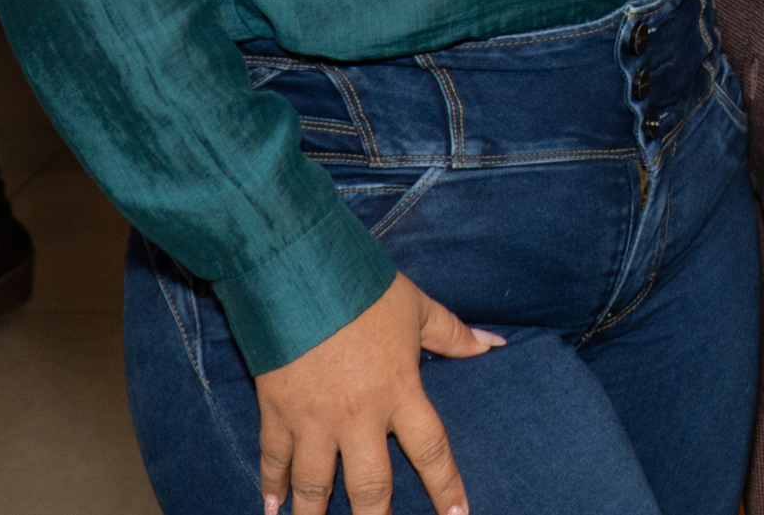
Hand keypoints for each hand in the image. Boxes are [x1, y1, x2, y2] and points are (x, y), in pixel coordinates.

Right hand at [256, 271, 503, 514]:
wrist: (301, 272)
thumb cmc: (365, 288)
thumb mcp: (416, 307)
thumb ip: (452, 333)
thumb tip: (492, 344)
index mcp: (399, 389)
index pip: (430, 449)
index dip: (446, 486)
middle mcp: (358, 416)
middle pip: (370, 488)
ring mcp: (314, 420)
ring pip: (316, 487)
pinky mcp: (276, 413)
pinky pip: (274, 460)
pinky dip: (272, 486)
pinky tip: (272, 507)